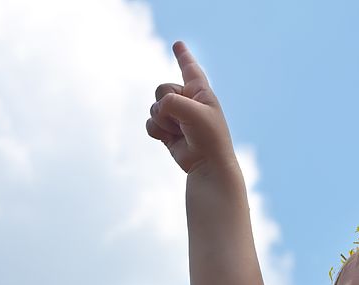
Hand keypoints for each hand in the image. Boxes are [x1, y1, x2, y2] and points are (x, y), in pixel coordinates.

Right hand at [146, 41, 240, 178]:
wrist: (208, 165)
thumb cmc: (208, 136)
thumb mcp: (193, 111)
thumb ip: (172, 101)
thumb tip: (158, 109)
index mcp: (201, 92)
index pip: (190, 69)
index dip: (184, 56)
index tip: (178, 45)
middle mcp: (188, 102)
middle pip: (162, 88)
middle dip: (167, 103)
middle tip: (184, 120)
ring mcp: (176, 117)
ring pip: (154, 107)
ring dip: (164, 121)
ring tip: (181, 133)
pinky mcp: (167, 132)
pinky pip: (150, 123)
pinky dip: (157, 131)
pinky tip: (171, 140)